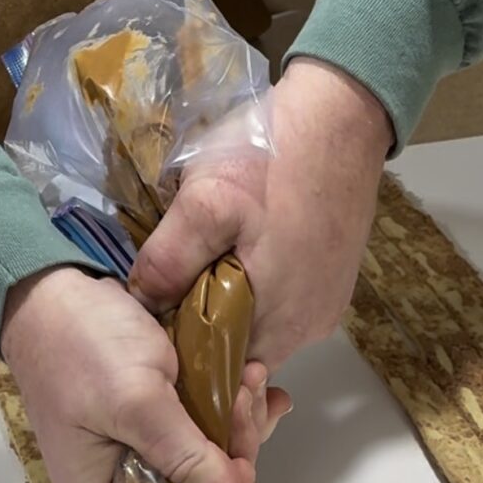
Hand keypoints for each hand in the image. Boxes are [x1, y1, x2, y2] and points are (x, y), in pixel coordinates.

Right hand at [0, 266, 280, 482]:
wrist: (54, 288)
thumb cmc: (77, 344)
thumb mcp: (136, 402)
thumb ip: (185, 459)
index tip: (237, 460)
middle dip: (238, 457)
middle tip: (246, 400)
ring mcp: (142, 456)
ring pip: (214, 468)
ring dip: (242, 427)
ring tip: (251, 379)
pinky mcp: (158, 424)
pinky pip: (207, 435)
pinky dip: (235, 410)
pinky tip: (253, 383)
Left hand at [129, 59, 392, 369]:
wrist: (342, 114)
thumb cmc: (273, 157)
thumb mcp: (205, 202)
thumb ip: (169, 261)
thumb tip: (140, 304)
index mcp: (273, 324)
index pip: (213, 368)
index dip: (176, 348)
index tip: (148, 318)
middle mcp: (305, 330)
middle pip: (237, 351)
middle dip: (200, 325)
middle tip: (167, 284)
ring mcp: (324, 307)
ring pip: (259, 327)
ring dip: (226, 304)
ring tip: (197, 264)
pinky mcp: (333, 282)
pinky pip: (283, 305)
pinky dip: (255, 289)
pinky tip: (235, 253)